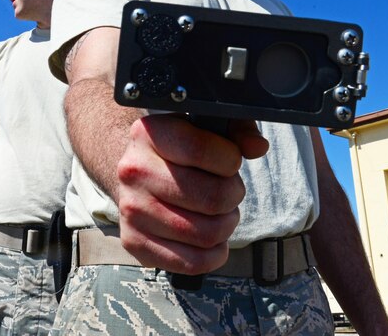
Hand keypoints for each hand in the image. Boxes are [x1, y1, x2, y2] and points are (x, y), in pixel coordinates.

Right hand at [117, 115, 267, 273]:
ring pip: (206, 233)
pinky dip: (214, 253)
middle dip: (233, 195)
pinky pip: (192, 262)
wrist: (136, 172)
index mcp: (148, 133)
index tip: (229, 160)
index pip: (200, 150)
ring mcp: (131, 209)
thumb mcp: (203, 124)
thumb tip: (256, 146)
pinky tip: (211, 237)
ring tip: (219, 211)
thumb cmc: (177, 148)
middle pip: (211, 198)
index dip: (230, 159)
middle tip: (228, 190)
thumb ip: (235, 127)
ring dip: (226, 224)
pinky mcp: (134, 241)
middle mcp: (133, 170)